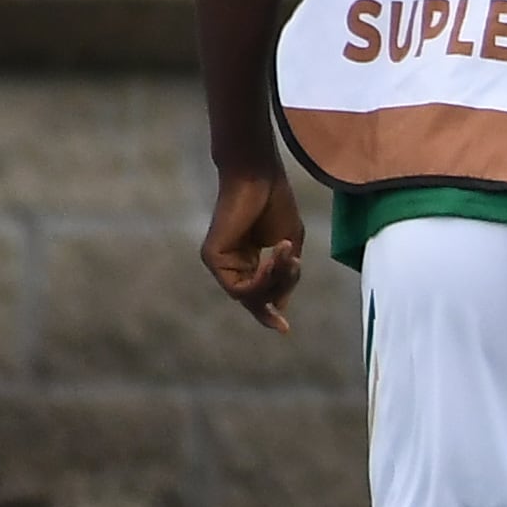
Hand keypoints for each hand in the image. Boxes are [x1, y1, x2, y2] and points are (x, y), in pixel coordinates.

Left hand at [203, 170, 302, 331]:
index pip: (258, 293)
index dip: (270, 311)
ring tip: (288, 256)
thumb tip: (278, 306)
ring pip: (248, 296)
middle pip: (256, 297)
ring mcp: (219, 262)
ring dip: (273, 281)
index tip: (285, 329)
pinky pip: (238, 287)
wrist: (259, 177)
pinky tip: (275, 260)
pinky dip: (261, 280)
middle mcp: (230, 264)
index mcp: (247, 260)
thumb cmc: (276, 203)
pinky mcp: (212, 258)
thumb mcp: (289, 246)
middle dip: (280, 288)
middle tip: (294, 265)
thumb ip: (284, 276)